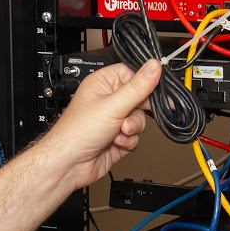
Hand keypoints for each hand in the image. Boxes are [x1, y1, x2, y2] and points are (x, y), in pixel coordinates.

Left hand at [38, 61, 163, 190]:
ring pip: (139, 119)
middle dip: (139, 110)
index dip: (146, 82)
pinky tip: (116, 143)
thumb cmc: (78, 132)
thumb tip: (154, 66)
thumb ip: (137, 87)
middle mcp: (108, 100)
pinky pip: (135, 135)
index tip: (159, 89)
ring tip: (120, 132)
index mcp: (103, 84)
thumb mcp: (114, 105)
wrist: (70, 164)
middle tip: (134, 114)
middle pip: (140, 98)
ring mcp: (114, 120)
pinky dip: (129, 141)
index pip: (132, 74)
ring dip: (133, 128)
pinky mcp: (118, 137)